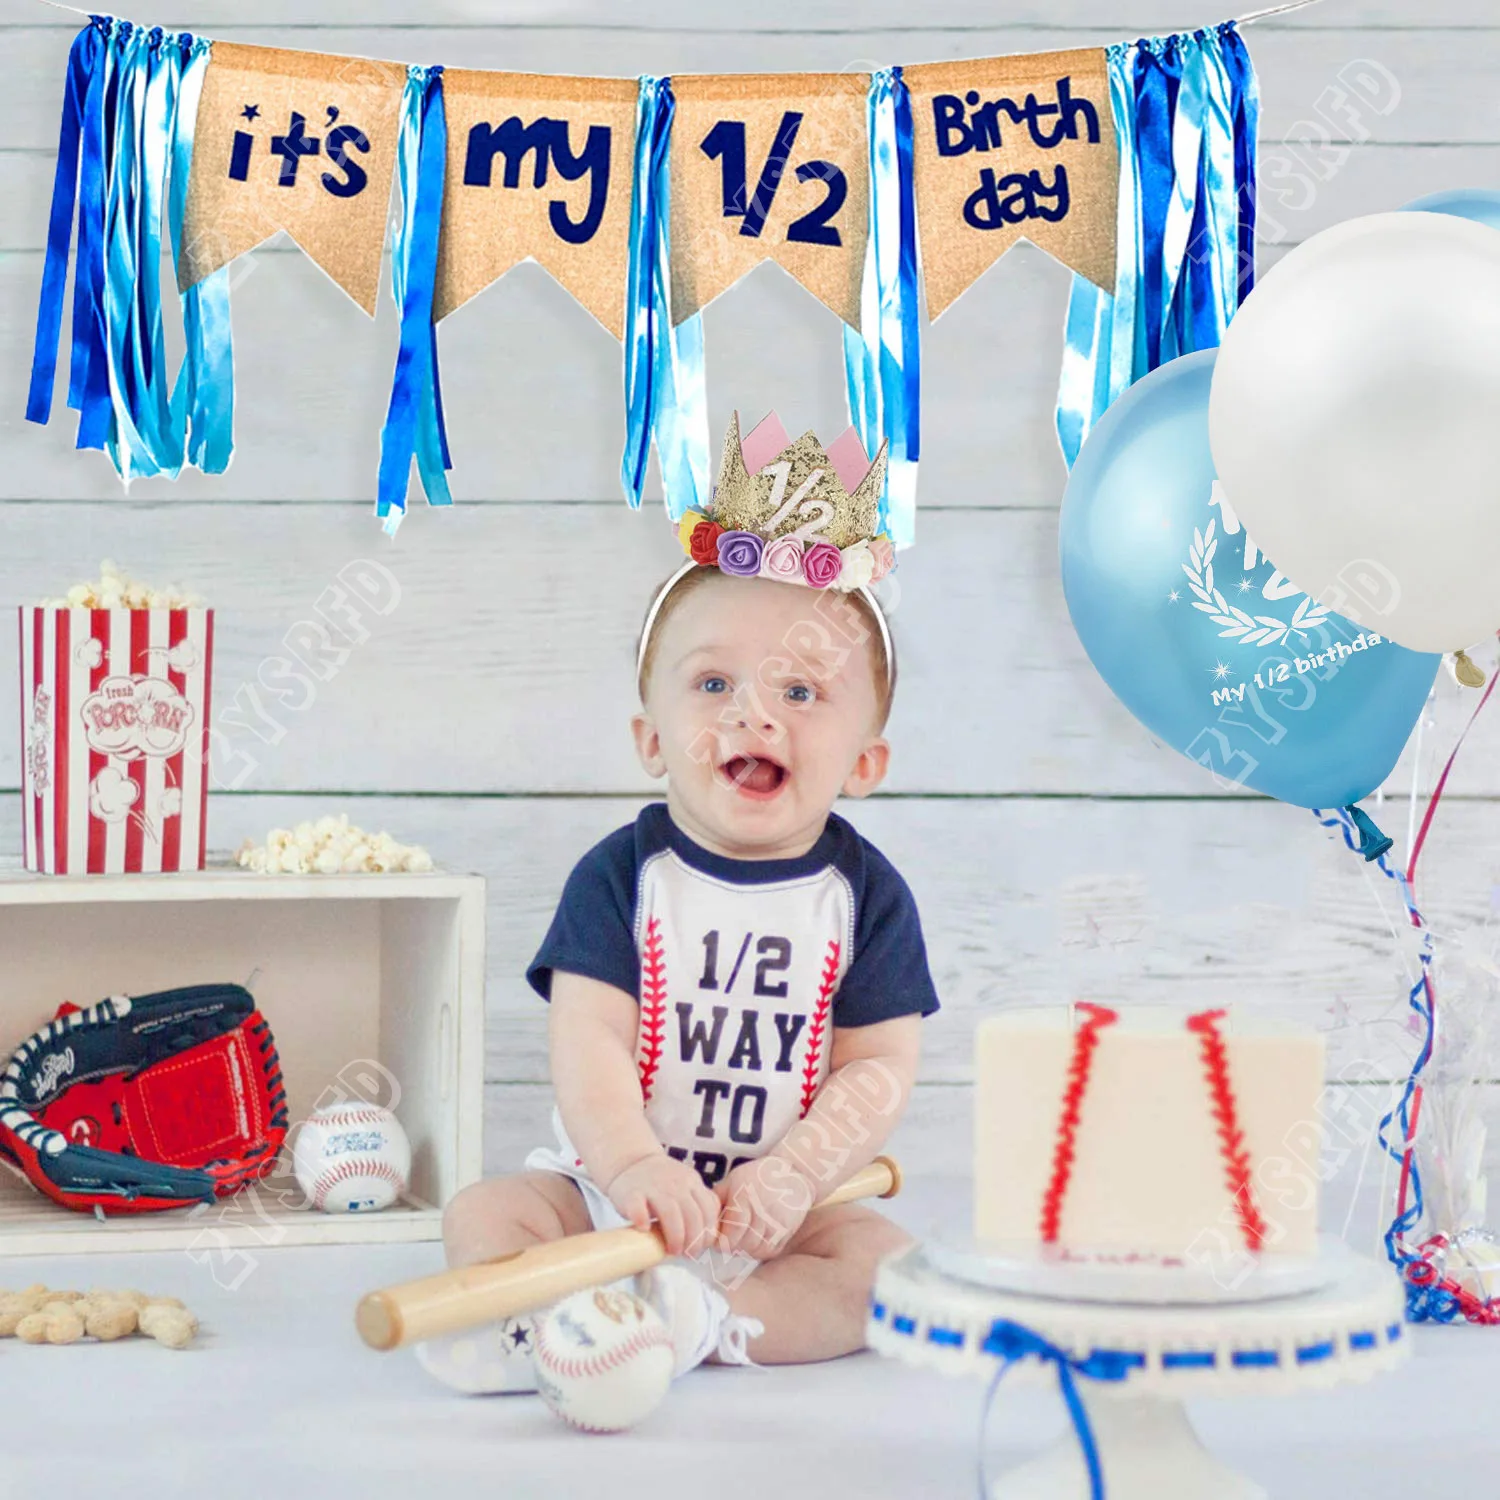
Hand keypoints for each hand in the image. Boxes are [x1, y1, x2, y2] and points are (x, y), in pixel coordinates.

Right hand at [603, 1153, 721, 1256]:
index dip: (708, 1233)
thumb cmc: (662, 1183)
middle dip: (694, 1241)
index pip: (709, 1210)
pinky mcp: (631, 1193)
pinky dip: (643, 1221)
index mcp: (692, 1182)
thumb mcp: (687, 1186)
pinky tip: (644, 1230)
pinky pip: (638, 1208)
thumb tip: (708, 1239)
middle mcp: (676, 1183)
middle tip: (688, 1254)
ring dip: (675, 1237)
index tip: (702, 1248)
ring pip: (671, 1214)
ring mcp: (653, 1186)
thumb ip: (698, 1204)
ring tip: (672, 1251)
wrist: (631, 1161)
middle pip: (693, 1215)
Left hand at [715, 1155, 815, 1261]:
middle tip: (728, 1239)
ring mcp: (776, 1224)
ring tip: (741, 1239)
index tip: (717, 1238)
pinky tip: (755, 1240)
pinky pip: (769, 1251)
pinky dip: (759, 1250)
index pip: (729, 1236)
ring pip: (755, 1251)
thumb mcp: (732, 1181)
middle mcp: (762, 1213)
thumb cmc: (757, 1177)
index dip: (720, 1242)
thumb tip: (701, 1220)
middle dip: (731, 1246)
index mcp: (744, 1199)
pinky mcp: (787, 1232)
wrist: (792, 1174)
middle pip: (741, 1246)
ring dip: (745, 1249)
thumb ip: (716, 1200)